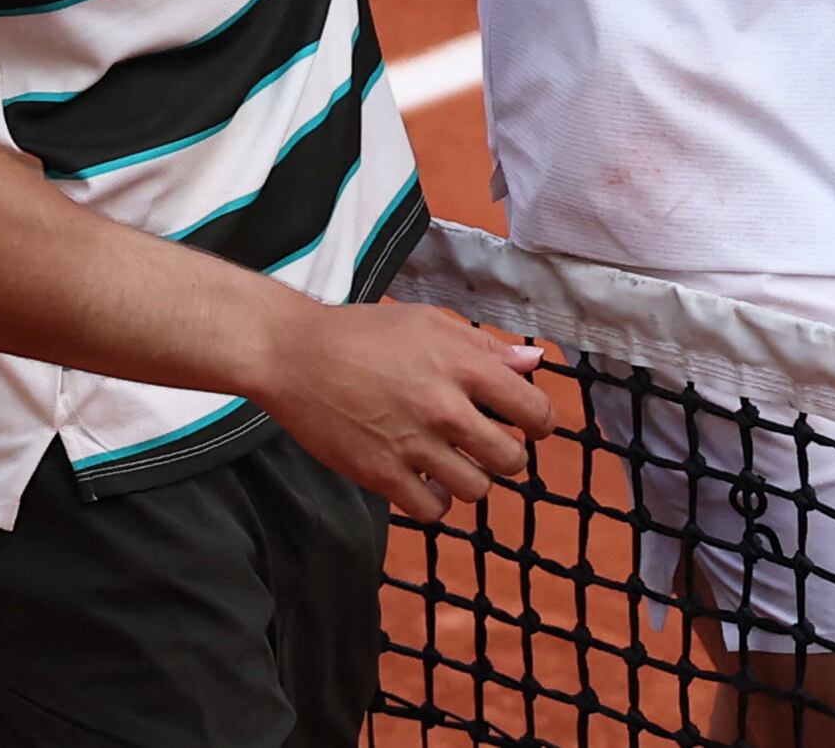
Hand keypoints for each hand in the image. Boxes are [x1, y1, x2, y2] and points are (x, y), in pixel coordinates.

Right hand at [249, 299, 553, 519]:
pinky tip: (425, 481)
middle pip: (512, 459)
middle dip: (507, 455)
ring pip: (477, 490)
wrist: (295, 356)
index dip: (539, 422)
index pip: (534, 411)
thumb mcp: (429, 323)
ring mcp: (413, 445)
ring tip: (454, 463)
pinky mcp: (381, 475)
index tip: (527, 424)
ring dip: (471, 480)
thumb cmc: (363, 334)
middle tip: (486, 444)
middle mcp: (444, 408)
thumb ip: (484, 346)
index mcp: (462, 366)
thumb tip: (532, 362)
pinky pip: (433, 511)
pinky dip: (436, 502)